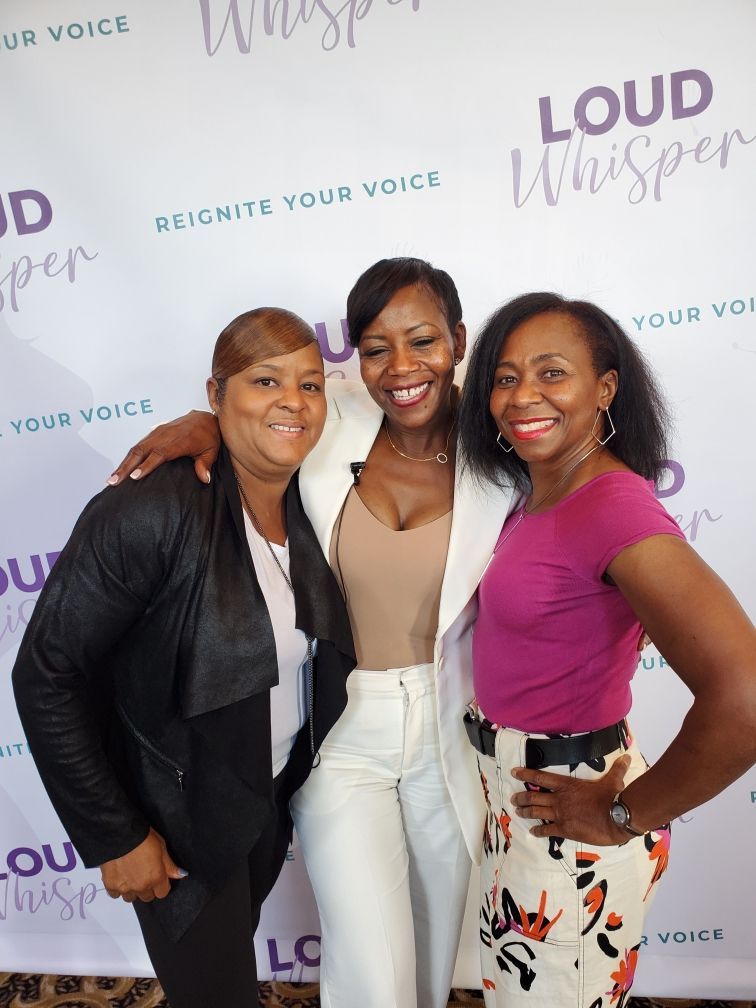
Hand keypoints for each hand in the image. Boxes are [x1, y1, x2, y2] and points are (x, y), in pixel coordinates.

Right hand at [100, 828, 185, 902]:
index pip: (162, 893)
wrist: (120, 833)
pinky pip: (115, 894)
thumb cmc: (143, 836)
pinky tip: (120, 876)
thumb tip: (181, 875)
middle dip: (147, 888)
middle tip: (144, 874)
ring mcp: (124, 887)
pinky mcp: (110, 885)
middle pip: (147, 897)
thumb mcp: (162, 847)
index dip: (161, 885)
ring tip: (131, 875)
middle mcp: (141, 886)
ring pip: (131, 898)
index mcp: (155, 877)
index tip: (158, 877)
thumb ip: (170, 865)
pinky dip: (117, 888)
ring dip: (132, 890)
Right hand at [107, 410, 220, 485]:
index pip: (159, 454)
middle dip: (125, 467)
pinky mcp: (153, 433)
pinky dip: (128, 457)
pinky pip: (138, 445)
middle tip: (113, 482)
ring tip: (111, 479)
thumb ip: (205, 464)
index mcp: (178, 441)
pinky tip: (120, 469)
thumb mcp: (211, 451)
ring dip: (123, 464)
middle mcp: (164, 436)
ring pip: (136, 448)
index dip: (146, 465)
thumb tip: (204, 479)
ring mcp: (157, 433)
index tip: (134, 476)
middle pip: (141, 451)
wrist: (204, 418)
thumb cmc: (208, 436)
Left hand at [510, 754, 631, 844]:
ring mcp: (561, 815)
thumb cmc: (613, 797)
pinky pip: (547, 830)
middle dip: (521, 797)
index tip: (514, 772)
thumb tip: (626, 758)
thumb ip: (617, 769)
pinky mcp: (566, 830)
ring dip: (525, 811)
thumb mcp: (614, 780)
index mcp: (567, 785)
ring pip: (536, 812)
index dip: (526, 774)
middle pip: (534, 796)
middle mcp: (560, 799)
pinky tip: (533, 832)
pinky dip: (539, 831)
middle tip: (513, 798)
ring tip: (517, 811)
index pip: (541, 777)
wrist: (617, 817)